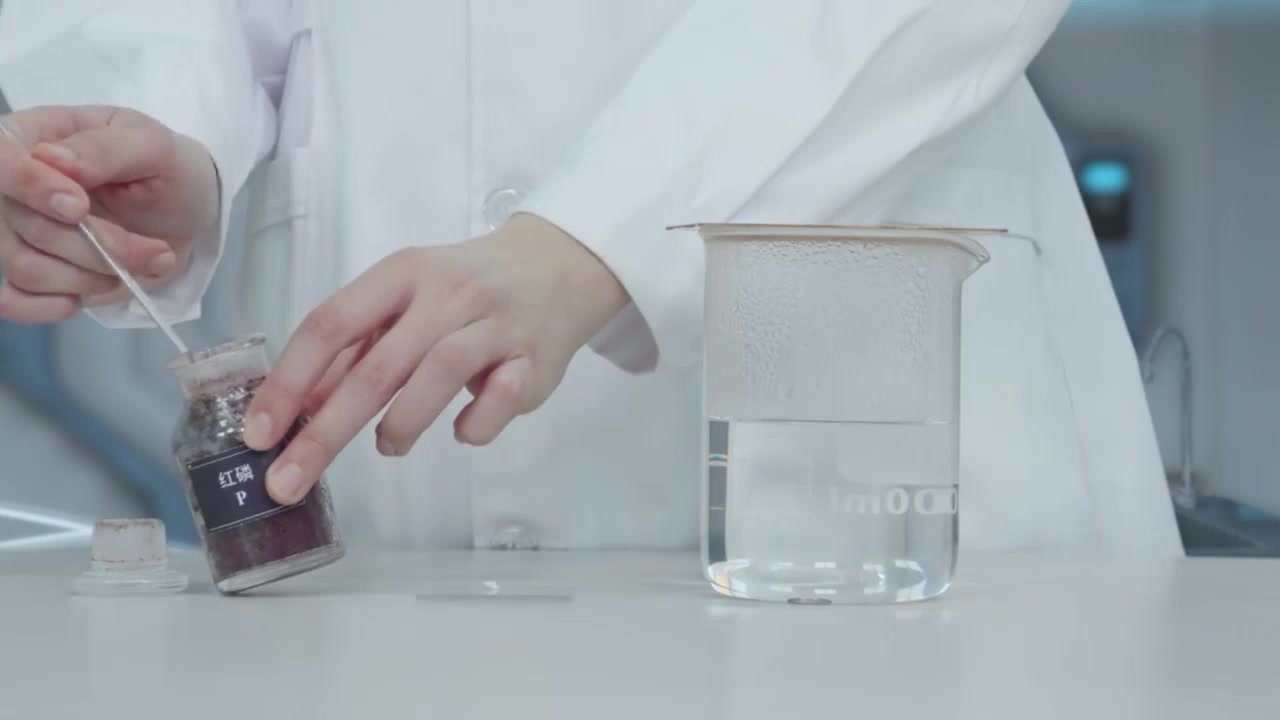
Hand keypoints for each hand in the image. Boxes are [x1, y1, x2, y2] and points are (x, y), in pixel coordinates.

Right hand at [0, 106, 218, 322]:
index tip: (78, 207)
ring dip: (94, 275)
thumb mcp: (151, 145)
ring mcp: (20, 234)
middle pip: (27, 227)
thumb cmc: (166, 168)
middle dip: (99, 245)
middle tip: (156, 249)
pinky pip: (14, 302)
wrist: (185, 212)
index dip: (29, 186)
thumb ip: (104, 149)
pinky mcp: (35, 275)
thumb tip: (52, 159)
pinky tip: (94, 292)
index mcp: (31, 138)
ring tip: (140, 263)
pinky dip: (56, 305)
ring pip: (28, 268)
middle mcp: (14, 189)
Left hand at [242, 212, 628, 504]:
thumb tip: (295, 407)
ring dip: (402, 423)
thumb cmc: (464, 289)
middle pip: (377, 366)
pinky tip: (461, 432)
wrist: (557, 266)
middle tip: (289, 480)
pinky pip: (501, 399)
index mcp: (401, 275)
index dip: (289, 381)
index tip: (258, 434)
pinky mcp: (535, 359)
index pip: (331, 326)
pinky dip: (475, 424)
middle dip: (326, 431)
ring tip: (386, 448)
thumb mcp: (404, 299)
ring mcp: (494, 325)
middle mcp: (446, 294)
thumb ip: (356, 348)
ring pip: (439, 374)